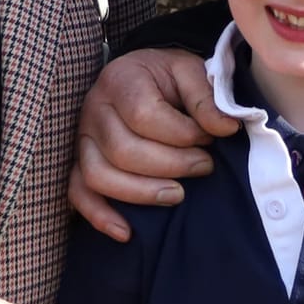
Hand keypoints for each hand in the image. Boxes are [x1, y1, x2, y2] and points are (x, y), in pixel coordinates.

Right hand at [66, 48, 237, 241]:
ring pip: (98, 176)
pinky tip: (127, 232)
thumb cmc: (168, 78)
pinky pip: (78, 193)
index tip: (211, 137)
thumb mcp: (190, 71)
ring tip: (177, 195)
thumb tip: (226, 128)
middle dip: (171, 166)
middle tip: (205, 166)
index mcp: (120, 79)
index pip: (145, 116)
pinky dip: (100, 215)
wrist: (141, 78)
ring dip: (141, 193)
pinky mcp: (79, 162)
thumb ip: (207, 98)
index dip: (183, 134)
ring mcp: (82, 138)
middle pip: (123, 151)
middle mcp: (94, 108)